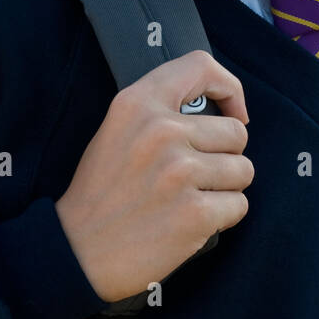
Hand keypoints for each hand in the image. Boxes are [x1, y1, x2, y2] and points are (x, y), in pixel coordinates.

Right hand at [56, 50, 253, 302]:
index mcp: (137, 104)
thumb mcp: (117, 131)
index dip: (228, 88)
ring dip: (226, 188)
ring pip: (243, 170)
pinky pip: (239, 205)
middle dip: (226, 156)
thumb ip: (160, 111)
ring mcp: (179, 172)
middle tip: (195, 176)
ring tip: (192, 198)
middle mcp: (161, 131)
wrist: (75, 253)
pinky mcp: (194, 213)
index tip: (233, 112)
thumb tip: (223, 112)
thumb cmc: (101, 193)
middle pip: (236, 132)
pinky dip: (223, 217)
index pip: (201, 66)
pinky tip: (193, 222)